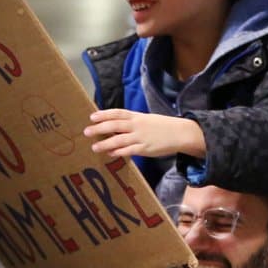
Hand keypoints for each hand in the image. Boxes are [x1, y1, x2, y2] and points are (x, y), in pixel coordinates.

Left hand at [83, 110, 205, 158]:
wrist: (181, 133)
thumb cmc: (162, 127)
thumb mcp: (146, 119)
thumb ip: (131, 122)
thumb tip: (115, 126)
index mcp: (137, 116)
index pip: (117, 113)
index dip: (104, 114)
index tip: (92, 117)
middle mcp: (137, 125)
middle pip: (114, 125)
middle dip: (99, 128)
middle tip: (87, 131)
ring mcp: (140, 137)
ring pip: (119, 139)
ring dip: (105, 143)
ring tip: (94, 147)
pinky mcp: (145, 149)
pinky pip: (129, 151)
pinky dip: (118, 152)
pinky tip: (110, 154)